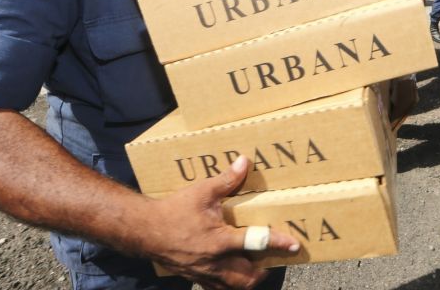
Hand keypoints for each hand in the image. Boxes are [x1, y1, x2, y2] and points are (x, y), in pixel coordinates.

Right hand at [142, 156, 298, 287]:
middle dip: (263, 271)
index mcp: (220, 240)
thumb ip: (226, 180)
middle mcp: (215, 261)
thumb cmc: (174, 210)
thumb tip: (244, 162)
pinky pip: (216, 288)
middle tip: (273, 260)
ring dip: (247, 280)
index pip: (256, 242)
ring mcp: (205, 273)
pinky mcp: (195, 277)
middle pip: (248, 277)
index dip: (278, 243)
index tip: (295, 244)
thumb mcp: (202, 191)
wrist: (145, 231)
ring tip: (256, 270)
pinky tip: (231, 273)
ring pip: (233, 286)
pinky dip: (229, 284)